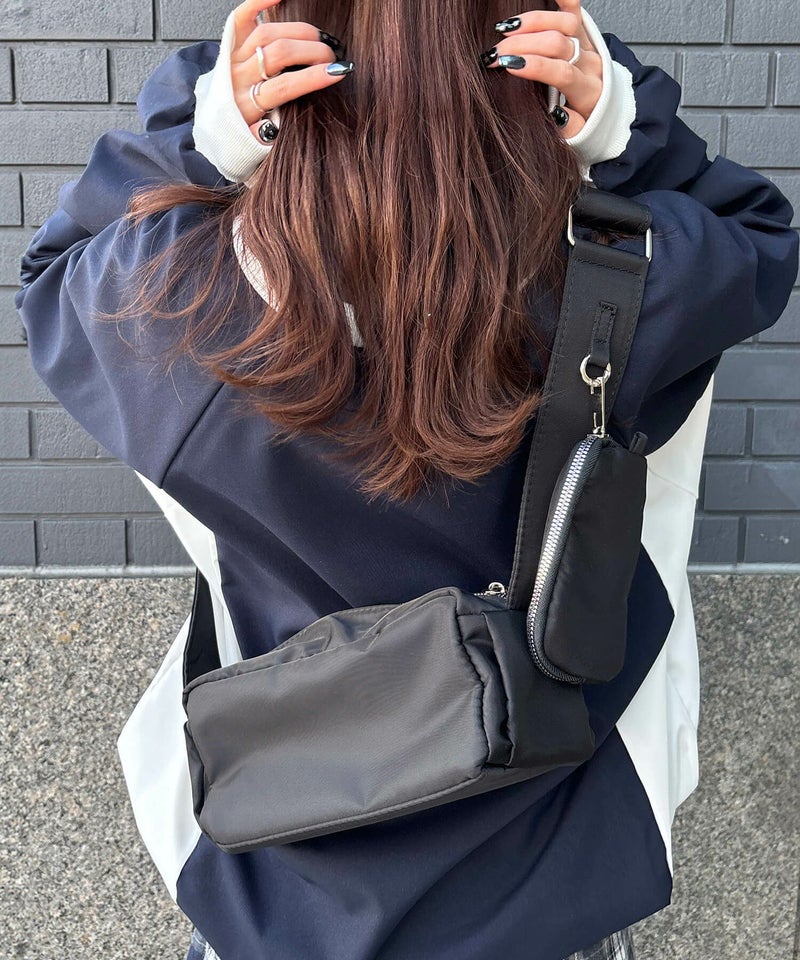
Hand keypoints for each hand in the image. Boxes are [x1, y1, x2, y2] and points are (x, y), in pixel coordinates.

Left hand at [229, 0, 353, 141]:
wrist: (212, 124)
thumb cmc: (239, 132)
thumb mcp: (256, 142)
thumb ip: (272, 133)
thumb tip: (293, 124)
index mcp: (246, 107)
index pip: (285, 86)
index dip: (313, 77)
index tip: (338, 72)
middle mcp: (237, 78)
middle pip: (279, 53)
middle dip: (312, 51)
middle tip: (332, 56)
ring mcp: (233, 58)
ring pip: (267, 33)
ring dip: (299, 31)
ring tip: (318, 38)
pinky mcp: (229, 44)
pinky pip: (242, 17)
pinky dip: (260, 2)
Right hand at [481, 0, 602, 137]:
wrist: (610, 108)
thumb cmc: (588, 121)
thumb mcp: (581, 134)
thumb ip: (570, 128)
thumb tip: (557, 113)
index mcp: (587, 91)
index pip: (561, 72)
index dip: (535, 66)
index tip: (508, 66)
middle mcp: (589, 63)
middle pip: (557, 44)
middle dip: (523, 45)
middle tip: (495, 53)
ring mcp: (587, 45)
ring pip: (565, 23)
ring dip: (534, 22)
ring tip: (506, 27)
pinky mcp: (584, 33)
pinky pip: (575, 10)